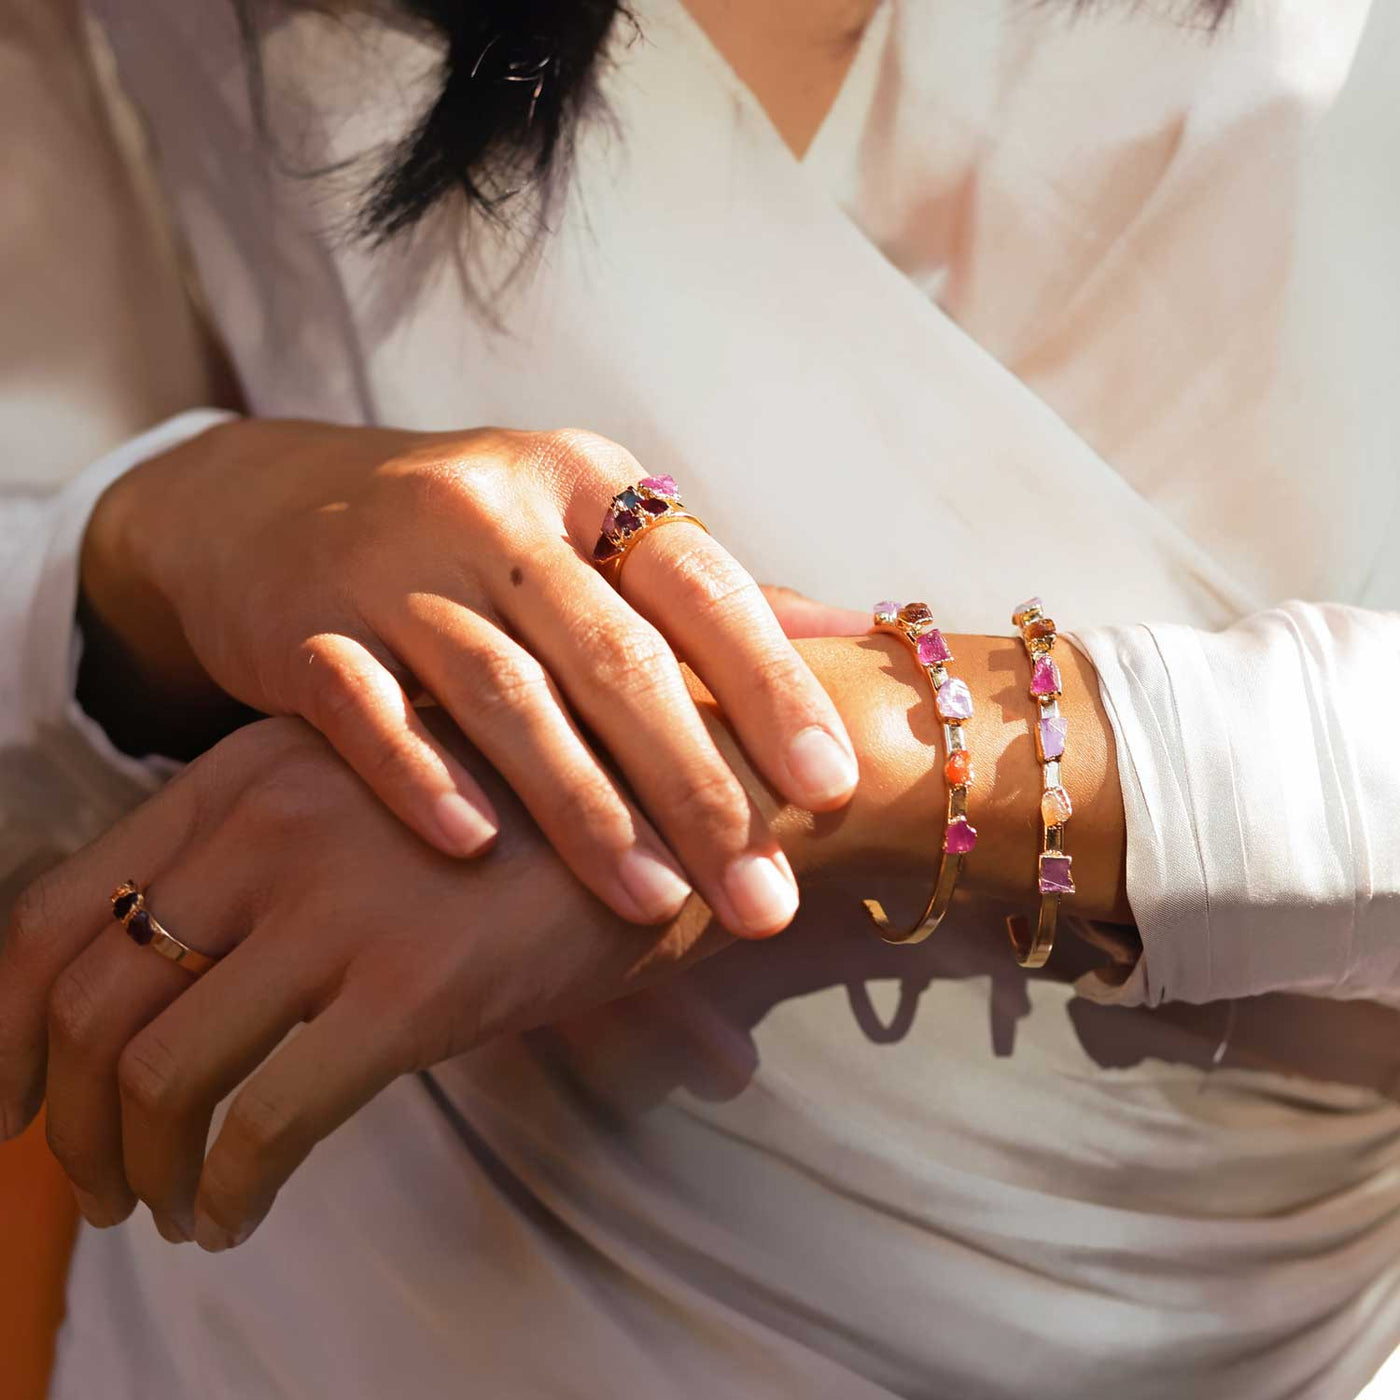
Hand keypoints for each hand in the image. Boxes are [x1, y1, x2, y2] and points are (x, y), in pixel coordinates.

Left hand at [0, 716, 730, 1248]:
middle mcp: (267, 828)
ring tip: (170, 1209)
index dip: (2, 1025)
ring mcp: (336, 906)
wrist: (672, 795)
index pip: (52, 905)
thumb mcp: (375, 791)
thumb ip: (273, 853)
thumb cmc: (528, 808)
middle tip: (100, 1183)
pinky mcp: (410, 988)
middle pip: (84, 1003)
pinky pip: (263, 1122)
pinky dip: (228, 1191)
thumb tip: (175, 969)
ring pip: (156, 1074)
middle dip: (68, 1123)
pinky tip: (241, 1213)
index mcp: (242, 773)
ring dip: (139, 1170)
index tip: (12, 1104)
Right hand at [82, 420, 858, 936]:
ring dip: (583, 806)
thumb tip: (855, 627)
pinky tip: (473, 849)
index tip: (832, 788)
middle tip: (762, 896)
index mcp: (585, 484)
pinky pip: (364, 706)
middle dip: (696, 785)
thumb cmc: (468, 539)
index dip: (770, 685)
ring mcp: (392, 563)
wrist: (266, 506)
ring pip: (502, 692)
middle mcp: (495, 510)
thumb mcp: (583, 530)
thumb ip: (706, 588)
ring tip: (653, 902)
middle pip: (612, 656)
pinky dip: (420, 773)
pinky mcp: (301, 623)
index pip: (699, 585)